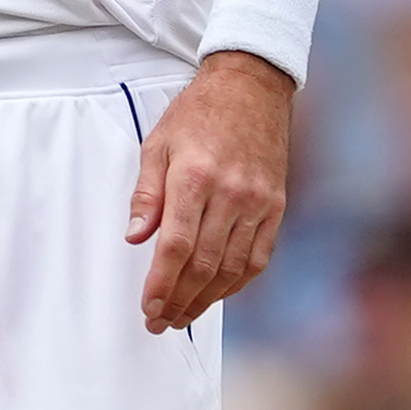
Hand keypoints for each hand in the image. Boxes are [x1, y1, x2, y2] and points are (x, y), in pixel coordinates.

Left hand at [126, 52, 293, 334]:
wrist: (251, 87)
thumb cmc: (198, 114)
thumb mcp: (157, 144)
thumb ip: (146, 194)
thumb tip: (134, 237)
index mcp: (194, 177)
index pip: (176, 247)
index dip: (161, 284)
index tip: (148, 307)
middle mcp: (230, 193)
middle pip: (203, 265)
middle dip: (179, 301)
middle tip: (159, 322)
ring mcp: (258, 202)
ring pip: (232, 268)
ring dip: (206, 300)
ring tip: (183, 316)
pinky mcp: (276, 206)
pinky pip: (258, 257)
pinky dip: (237, 283)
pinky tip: (216, 294)